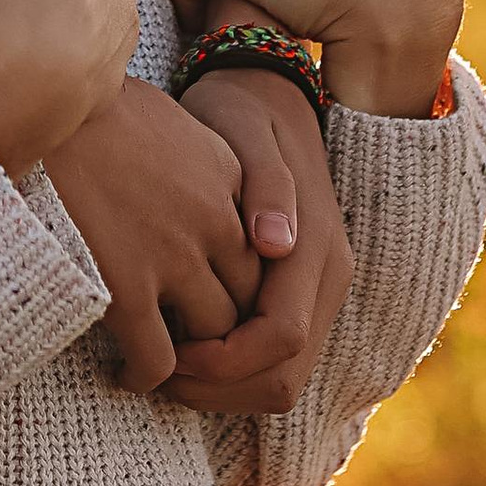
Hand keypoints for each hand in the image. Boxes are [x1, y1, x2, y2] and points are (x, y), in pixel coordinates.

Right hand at [46, 81, 258, 393]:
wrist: (37, 96)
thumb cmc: (90, 103)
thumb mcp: (170, 119)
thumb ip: (199, 163)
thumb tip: (189, 191)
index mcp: (228, 177)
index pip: (261, 251)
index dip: (236, 280)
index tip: (205, 291)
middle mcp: (213, 220)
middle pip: (248, 298)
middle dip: (227, 326)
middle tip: (194, 341)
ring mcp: (172, 256)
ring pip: (214, 336)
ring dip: (195, 357)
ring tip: (166, 362)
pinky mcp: (126, 288)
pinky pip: (157, 359)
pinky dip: (147, 377)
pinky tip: (125, 372)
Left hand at [158, 70, 354, 415]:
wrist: (267, 95)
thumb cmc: (239, 113)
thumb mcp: (242, 131)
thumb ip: (265, 186)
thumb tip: (276, 244)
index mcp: (314, 247)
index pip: (280, 338)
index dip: (224, 362)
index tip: (170, 353)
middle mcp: (326, 278)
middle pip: (283, 377)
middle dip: (219, 390)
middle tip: (158, 373)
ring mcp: (319, 291)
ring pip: (283, 379)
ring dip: (224, 390)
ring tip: (167, 366)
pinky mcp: (302, 295)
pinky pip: (276, 360)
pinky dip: (234, 372)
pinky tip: (187, 350)